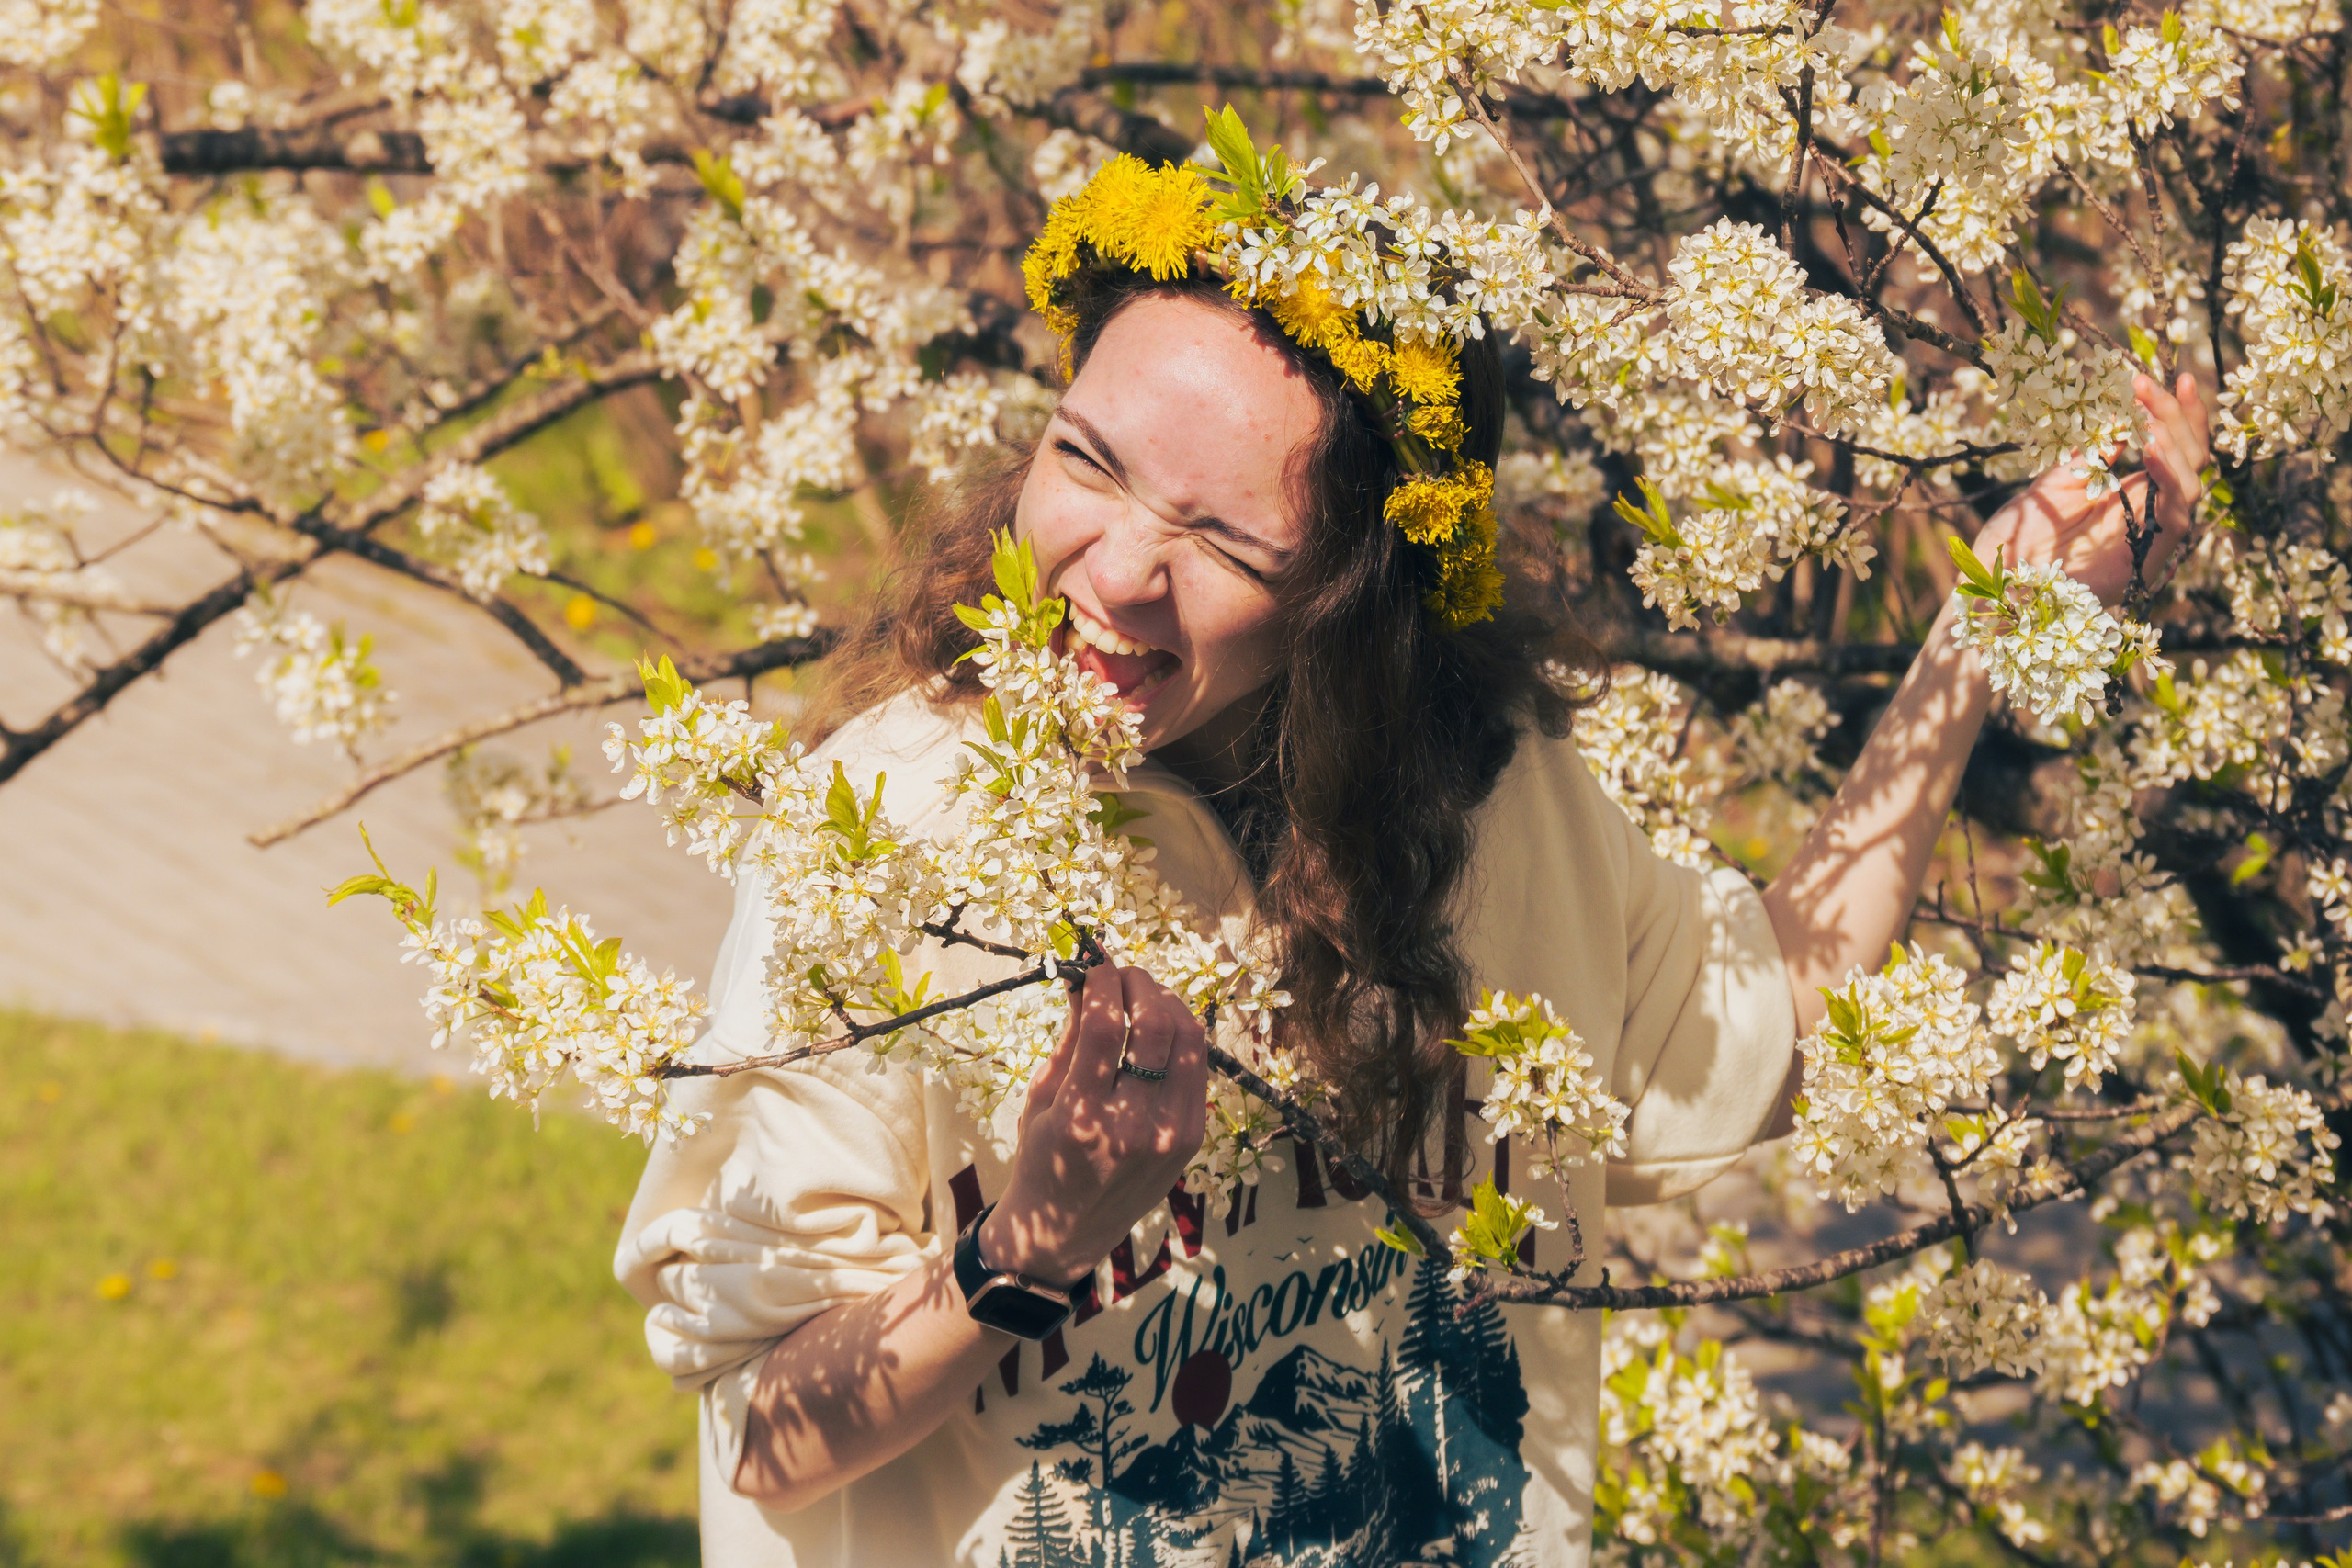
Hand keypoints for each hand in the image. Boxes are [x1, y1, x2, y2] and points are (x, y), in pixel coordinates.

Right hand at [978, 958, 1207, 1286]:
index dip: (1105, 981)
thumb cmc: (1041, 1159)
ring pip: (1190, 1042)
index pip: (1108, 1026)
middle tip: (1123, 974)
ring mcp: (1169, 1136)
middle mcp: (1132, 1127)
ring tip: (1144, 995)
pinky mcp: (1191, 1141)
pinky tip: (1161, 1029)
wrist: (1064, 1232)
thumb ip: (1071, 1036)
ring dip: (1169, 1004)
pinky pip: (1197, 1070)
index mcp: (1082, 1117)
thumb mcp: (1042, 1096)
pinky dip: (1182, 1038)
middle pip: (1158, 1026)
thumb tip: (1085, 978)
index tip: (1095, 965)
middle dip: (1141, 984)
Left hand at [1971, 372, 2211, 608]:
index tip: (2157, 375)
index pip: (2171, 447)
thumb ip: (2089, 456)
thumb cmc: (2020, 539)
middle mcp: (2149, 513)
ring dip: (2175, 444)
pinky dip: (2170, 482)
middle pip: (2188, 458)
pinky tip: (2153, 452)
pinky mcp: (2146, 562)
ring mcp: (2151, 537)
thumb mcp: (2054, 484)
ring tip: (2150, 417)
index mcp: (2131, 495)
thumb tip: (2118, 423)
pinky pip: (2176, 517)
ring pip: (2190, 483)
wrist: (1996, 587)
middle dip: (2176, 416)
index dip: (2172, 412)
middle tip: (2152, 383)